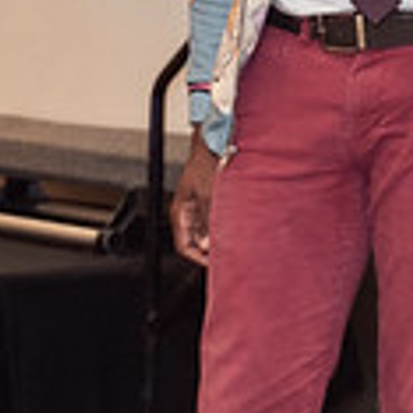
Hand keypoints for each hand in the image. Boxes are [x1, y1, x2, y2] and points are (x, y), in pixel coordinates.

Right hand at [170, 139, 221, 266]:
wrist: (209, 147)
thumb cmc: (204, 166)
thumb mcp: (208, 195)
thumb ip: (207, 220)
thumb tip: (206, 245)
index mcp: (179, 214)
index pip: (183, 246)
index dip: (197, 258)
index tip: (212, 264)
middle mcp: (186, 214)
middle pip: (194, 242)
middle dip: (208, 251)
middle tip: (226, 257)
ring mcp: (196, 209)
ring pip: (204, 233)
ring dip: (216, 240)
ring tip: (232, 246)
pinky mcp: (206, 204)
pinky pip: (211, 222)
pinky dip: (220, 228)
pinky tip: (233, 231)